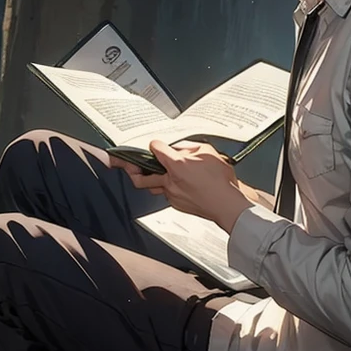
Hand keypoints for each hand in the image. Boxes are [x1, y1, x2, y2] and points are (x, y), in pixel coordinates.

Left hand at [106, 139, 251, 231]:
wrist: (228, 205)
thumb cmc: (221, 180)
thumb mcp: (207, 153)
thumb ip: (190, 148)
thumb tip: (179, 148)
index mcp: (176, 165)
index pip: (156, 150)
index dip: (153, 145)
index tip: (154, 144)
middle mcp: (169, 181)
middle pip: (140, 176)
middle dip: (130, 169)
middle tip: (123, 164)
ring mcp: (172, 195)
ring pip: (151, 187)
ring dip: (147, 179)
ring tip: (143, 173)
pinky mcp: (177, 204)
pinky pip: (165, 194)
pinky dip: (165, 187)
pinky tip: (172, 183)